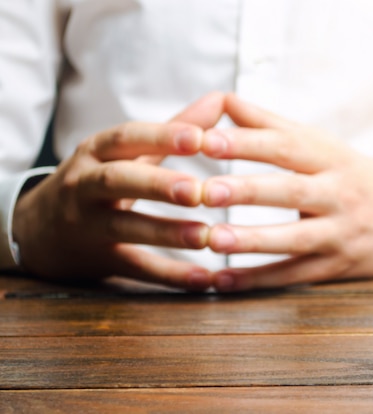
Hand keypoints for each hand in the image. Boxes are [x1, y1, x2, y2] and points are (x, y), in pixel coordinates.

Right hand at [13, 92, 223, 289]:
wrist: (38, 229)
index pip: (128, 137)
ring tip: (207, 237)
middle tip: (199, 191)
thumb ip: (174, 128)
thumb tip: (221, 99)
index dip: (163, 136)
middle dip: (159, 185)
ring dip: (167, 233)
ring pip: (125, 226)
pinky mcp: (98, 258)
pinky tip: (203, 279)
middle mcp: (87, 184)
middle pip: (120, 180)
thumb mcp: (126, 151)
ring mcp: (89, 223)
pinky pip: (135, 267)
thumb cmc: (97, 180)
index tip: (200, 137)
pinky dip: (169, 275)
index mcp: (98, 151)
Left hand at [202, 94, 372, 291]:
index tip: (205, 141)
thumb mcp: (321, 145)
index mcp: (330, 158)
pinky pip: (294, 275)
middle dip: (248, 191)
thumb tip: (222, 99)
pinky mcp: (336, 266)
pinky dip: (259, 280)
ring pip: (295, 239)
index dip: (247, 143)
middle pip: (292, 191)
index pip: (286, 147)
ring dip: (253, 240)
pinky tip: (222, 280)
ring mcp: (340, 233)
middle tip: (204, 191)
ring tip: (212, 240)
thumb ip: (270, 125)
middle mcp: (338, 194)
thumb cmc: (350, 176)